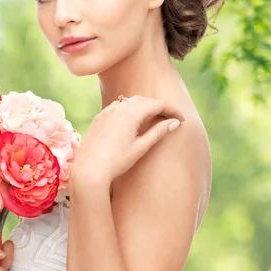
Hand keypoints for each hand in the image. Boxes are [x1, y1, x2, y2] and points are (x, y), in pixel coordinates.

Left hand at [70, 95, 185, 187]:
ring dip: (143, 106)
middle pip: (144, 100)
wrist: (89, 170)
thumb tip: (174, 123)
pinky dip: (129, 109)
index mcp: (130, 114)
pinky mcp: (98, 118)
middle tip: (170, 118)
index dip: (172, 110)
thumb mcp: (141, 147)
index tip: (181, 120)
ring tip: (154, 118)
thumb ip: (158, 132)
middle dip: (159, 106)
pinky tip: (132, 120)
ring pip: (129, 101)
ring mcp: (105, 112)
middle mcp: (117, 108)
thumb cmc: (116, 161)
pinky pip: (117, 107)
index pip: (157, 104)